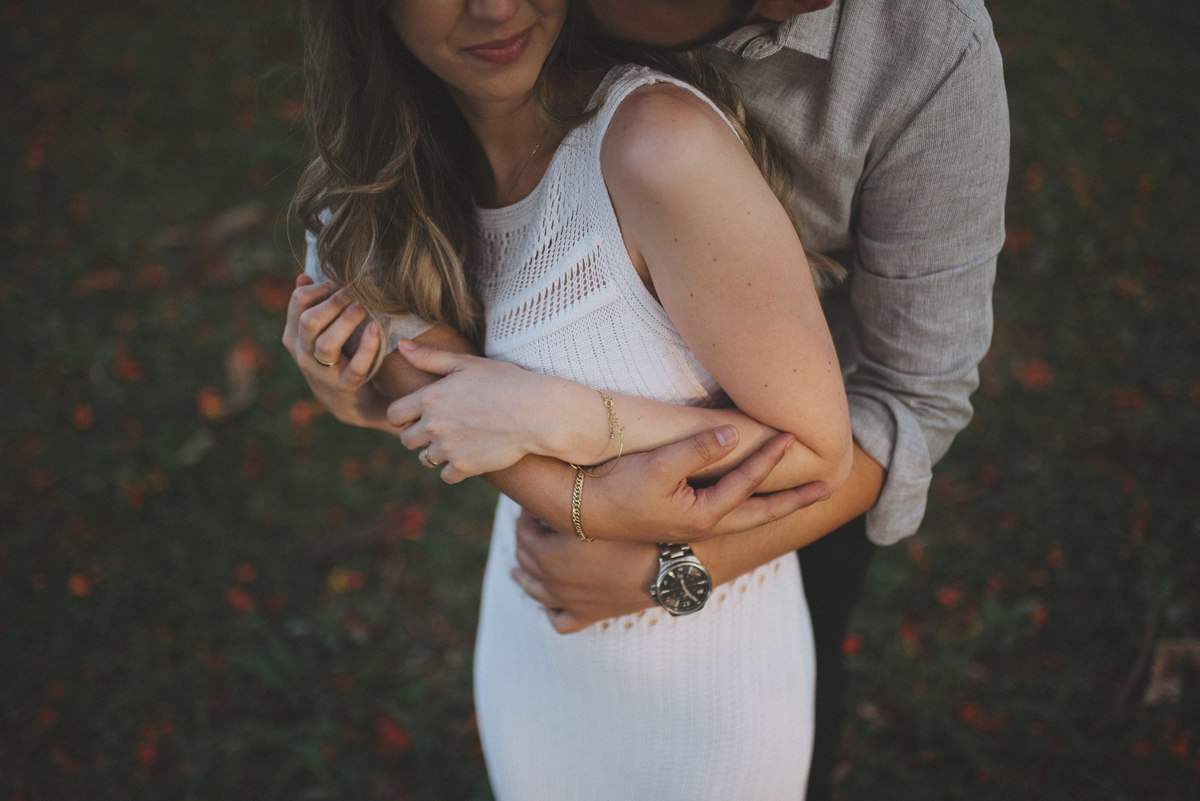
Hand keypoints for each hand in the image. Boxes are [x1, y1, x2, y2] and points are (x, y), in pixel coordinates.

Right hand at [281, 273, 389, 430]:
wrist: (345, 402)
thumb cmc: (333, 356)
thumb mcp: (315, 333)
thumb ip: (309, 305)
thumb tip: (304, 275)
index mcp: (293, 336)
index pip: (298, 301)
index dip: (321, 286)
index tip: (341, 282)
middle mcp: (302, 354)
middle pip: (309, 321)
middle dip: (334, 302)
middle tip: (356, 292)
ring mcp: (322, 373)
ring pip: (326, 344)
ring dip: (348, 321)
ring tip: (366, 306)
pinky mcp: (345, 387)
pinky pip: (356, 367)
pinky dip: (367, 347)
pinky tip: (376, 329)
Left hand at [387, 339, 580, 482]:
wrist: (537, 412)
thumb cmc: (505, 382)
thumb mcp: (467, 364)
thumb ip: (430, 357)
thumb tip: (401, 345)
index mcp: (430, 398)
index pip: (394, 415)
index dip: (404, 415)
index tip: (419, 414)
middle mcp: (433, 425)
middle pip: (406, 440)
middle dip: (419, 435)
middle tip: (441, 428)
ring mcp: (448, 448)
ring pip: (425, 459)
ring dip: (436, 452)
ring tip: (457, 441)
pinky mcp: (464, 467)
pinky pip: (445, 475)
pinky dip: (454, 469)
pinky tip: (469, 455)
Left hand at [511, 509, 658, 632]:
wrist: (672, 563)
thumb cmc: (637, 530)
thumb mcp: (595, 510)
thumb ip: (566, 504)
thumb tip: (551, 490)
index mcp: (549, 556)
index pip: (522, 530)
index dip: (526, 513)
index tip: (536, 502)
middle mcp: (553, 582)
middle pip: (524, 558)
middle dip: (525, 538)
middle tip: (534, 522)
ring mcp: (570, 602)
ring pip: (534, 591)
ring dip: (525, 574)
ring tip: (523, 563)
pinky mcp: (589, 616)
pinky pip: (559, 620)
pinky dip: (550, 609)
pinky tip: (550, 600)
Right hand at [576, 426, 831, 543]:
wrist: (581, 509)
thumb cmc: (616, 488)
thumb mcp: (658, 466)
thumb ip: (698, 450)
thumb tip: (735, 434)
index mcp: (703, 516)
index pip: (747, 484)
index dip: (770, 458)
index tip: (791, 437)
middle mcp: (704, 526)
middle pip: (761, 513)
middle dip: (795, 500)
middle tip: (827, 489)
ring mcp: (693, 525)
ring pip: (746, 515)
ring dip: (775, 503)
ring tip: (799, 493)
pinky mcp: (682, 519)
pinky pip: (729, 511)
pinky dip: (749, 503)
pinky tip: (751, 495)